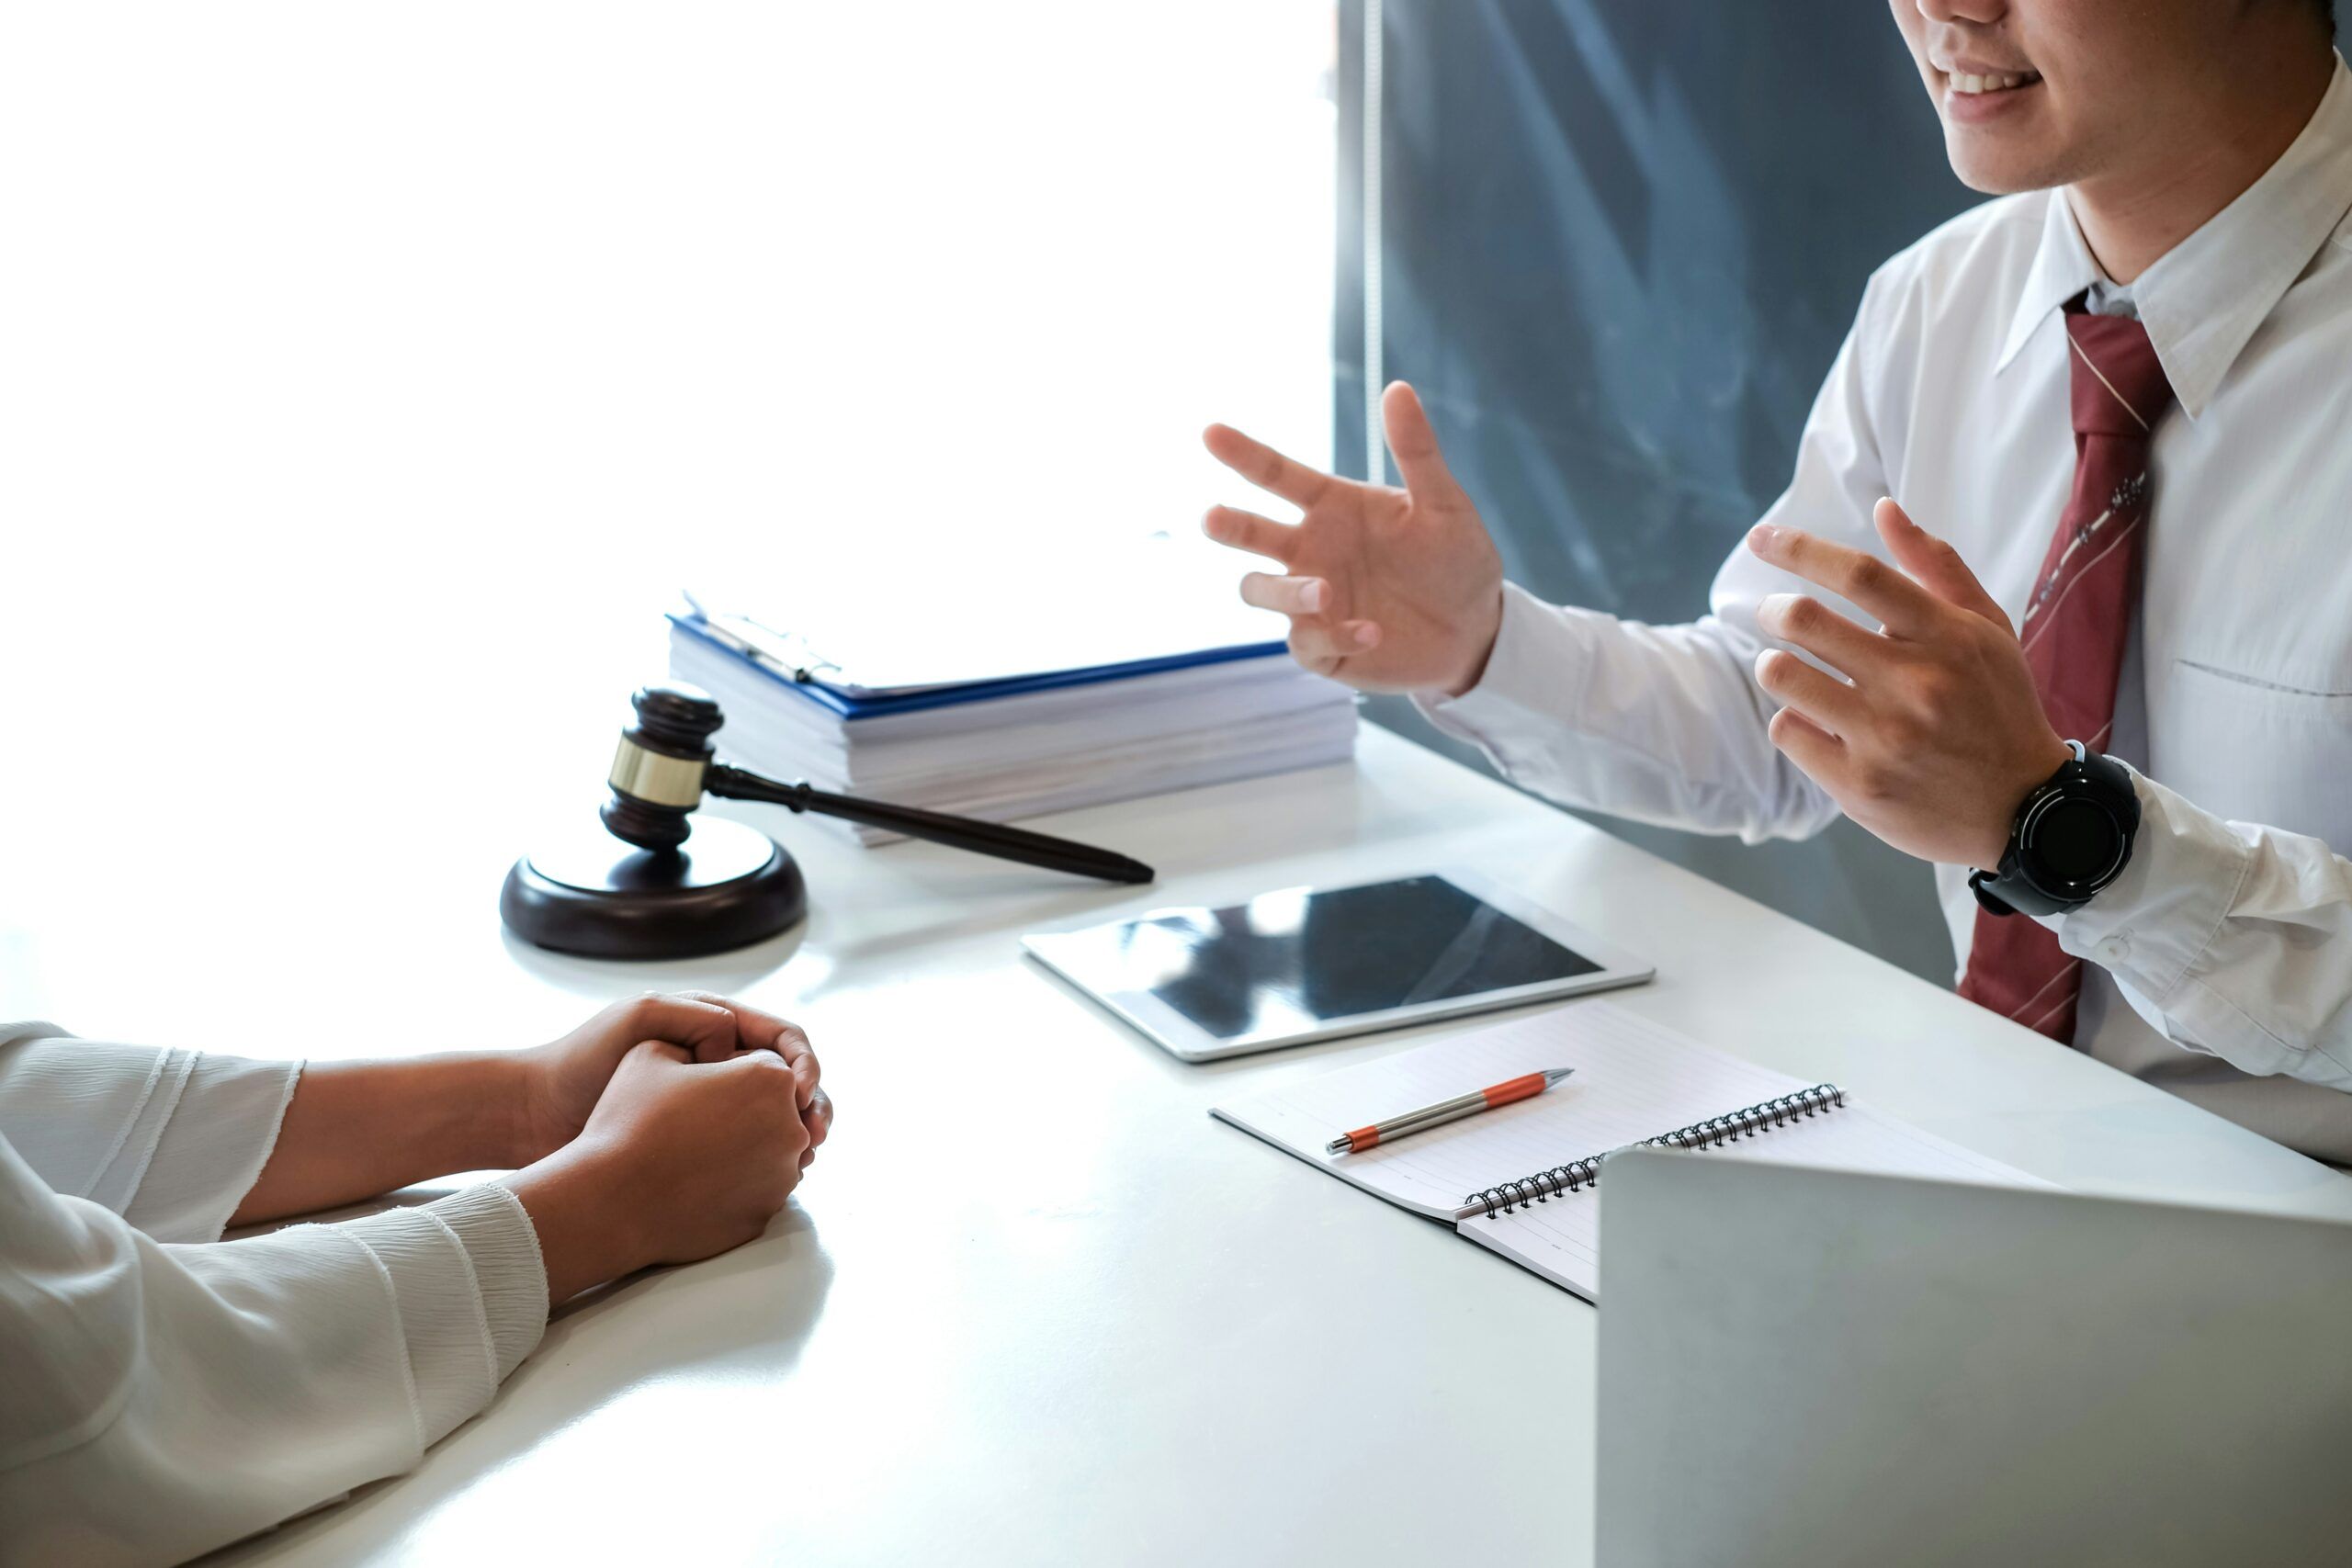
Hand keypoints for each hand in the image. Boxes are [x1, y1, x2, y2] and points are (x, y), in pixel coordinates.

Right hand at [505, 1040, 813, 1301]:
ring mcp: (782, 1177)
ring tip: (692, 1150)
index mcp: (770, 1079)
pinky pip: (757, 1189)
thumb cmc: (628, 1121)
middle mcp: (790, 1128)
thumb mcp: (652, 1053)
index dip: (729, 1069)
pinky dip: (736, 1183)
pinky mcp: (765, 1215)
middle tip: (696, 1117)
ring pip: (771, 1149)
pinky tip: (696, 1181)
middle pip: (777, 1107)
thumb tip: (716, 1048)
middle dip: (745, 1107)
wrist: (608, 1201)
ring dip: (744, 1145)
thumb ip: (697, 1040)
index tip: (697, 1083)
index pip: (765, 1063)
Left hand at [516, 991, 831, 1169]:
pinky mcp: (698, 1140)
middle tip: (815, 1133)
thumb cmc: (580, 1061)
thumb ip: (693, 1018)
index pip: (780, 1036)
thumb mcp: (638, 1021)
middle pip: (786, 1079)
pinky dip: (769, 1157)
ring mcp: (709, 1103)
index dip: (801, 1062)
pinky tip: (774, 1173)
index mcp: (711, 1026)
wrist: (535, 1113)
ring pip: (774, 1115)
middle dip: (810, 1103)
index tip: (800, 1090)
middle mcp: (718, 1062)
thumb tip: (737, 1040)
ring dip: (796, 1134)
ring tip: (803, 1157)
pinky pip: (749, 1145)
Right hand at [1202, 381, 1504, 695]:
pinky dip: (1336, 635)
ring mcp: (1311, 602)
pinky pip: (1307, 642)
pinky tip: (1374, 630)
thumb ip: (1417, 451)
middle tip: (1214, 517)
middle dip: (1230, 526)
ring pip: (1263, 591)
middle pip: (1252, 535)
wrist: (1477, 628)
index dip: (1244, 454)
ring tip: (1324, 591)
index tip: (1212, 433)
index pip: (1277, 476)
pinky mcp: (1323, 647)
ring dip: (1286, 592)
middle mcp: (1310, 551)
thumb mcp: (1444, 504)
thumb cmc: (1456, 559)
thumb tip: (1396, 388)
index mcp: (1331, 508)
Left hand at [1746, 498, 2069, 867]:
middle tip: (1773, 614)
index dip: (1800, 548)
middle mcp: (1914, 684)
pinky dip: (1791, 718)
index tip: (1763, 538)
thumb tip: (1885, 509)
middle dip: (1773, 610)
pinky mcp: (1858, 784)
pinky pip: (1787, 730)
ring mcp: (1884, 737)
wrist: (2023, 808)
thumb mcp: (1987, 630)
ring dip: (1774, 665)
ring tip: (1788, 669)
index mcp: (1947, 636)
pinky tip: (1814, 721)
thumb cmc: (1998, 707)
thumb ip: (1936, 567)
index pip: (1860, 575)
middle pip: (1805, 621)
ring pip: (1783, 676)